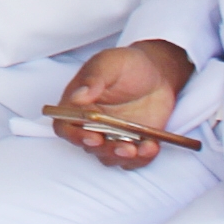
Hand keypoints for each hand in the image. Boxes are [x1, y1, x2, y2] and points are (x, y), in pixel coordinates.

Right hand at [53, 42, 193, 170]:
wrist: (158, 73)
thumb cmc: (128, 64)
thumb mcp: (110, 63)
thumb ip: (94, 78)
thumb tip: (78, 96)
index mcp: (78, 105)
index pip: (65, 126)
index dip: (74, 135)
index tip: (91, 137)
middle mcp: (92, 125)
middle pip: (88, 146)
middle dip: (103, 150)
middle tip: (120, 146)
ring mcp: (113, 136)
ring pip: (109, 157)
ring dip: (122, 157)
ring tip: (137, 149)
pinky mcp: (134, 144)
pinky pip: (134, 160)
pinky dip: (142, 158)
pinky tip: (151, 147)